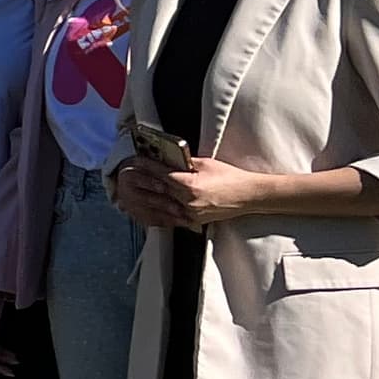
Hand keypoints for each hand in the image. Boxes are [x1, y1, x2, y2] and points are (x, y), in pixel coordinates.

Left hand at [118, 154, 260, 232]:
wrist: (248, 196)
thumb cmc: (230, 177)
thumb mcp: (206, 164)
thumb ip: (185, 162)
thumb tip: (167, 157)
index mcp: (189, 185)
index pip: (161, 174)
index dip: (146, 166)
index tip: (134, 161)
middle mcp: (187, 201)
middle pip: (158, 190)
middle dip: (143, 181)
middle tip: (129, 174)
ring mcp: (190, 213)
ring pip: (161, 205)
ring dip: (147, 197)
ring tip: (134, 190)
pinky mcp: (193, 220)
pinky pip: (171, 216)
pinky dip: (160, 211)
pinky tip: (150, 206)